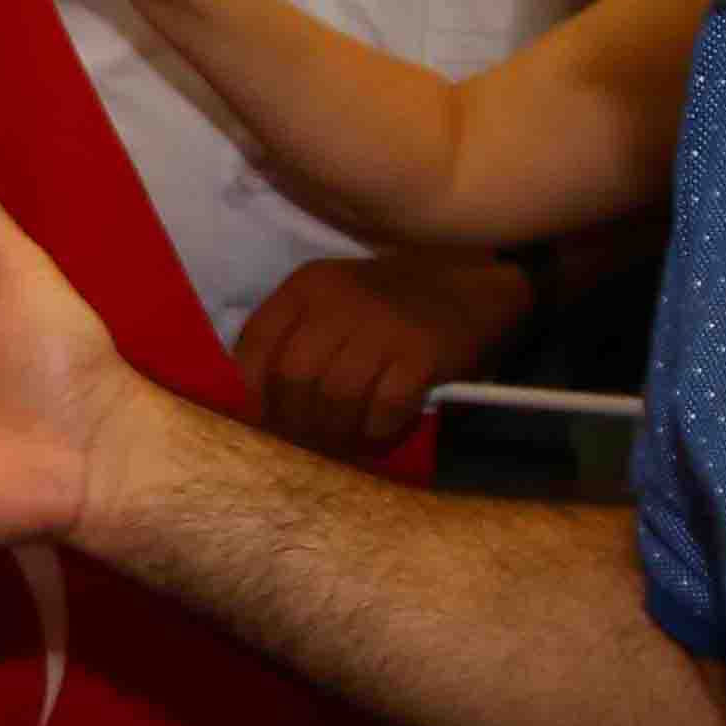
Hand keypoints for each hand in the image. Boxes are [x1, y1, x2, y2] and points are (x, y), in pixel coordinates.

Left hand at [233, 252, 532, 454]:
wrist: (471, 283)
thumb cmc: (393, 301)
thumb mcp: (336, 299)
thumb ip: (299, 337)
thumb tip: (267, 406)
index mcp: (309, 286)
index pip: (255, 342)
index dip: (254, 390)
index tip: (270, 415)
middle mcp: (338, 301)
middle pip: (293, 378)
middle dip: (296, 421)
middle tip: (312, 441)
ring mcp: (381, 326)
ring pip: (335, 398)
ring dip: (337, 432)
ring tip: (346, 441)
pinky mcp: (420, 353)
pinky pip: (384, 409)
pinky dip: (377, 430)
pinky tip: (380, 431)